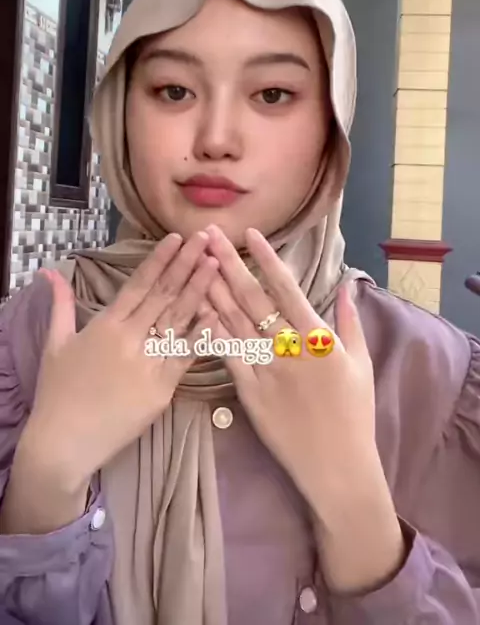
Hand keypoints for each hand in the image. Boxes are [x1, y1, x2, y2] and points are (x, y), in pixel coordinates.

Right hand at [3, 232, 217, 533]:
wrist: (63, 443)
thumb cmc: (58, 392)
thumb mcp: (55, 343)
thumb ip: (60, 304)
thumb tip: (50, 270)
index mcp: (106, 325)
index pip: (138, 284)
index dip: (160, 259)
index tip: (177, 237)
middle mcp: (129, 339)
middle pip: (164, 295)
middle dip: (186, 264)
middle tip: (206, 239)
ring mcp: (148, 364)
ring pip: (179, 320)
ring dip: (200, 290)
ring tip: (217, 265)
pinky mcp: (161, 389)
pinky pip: (185, 358)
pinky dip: (202, 336)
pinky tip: (217, 314)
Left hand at [206, 225, 405, 592]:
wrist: (337, 465)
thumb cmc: (353, 413)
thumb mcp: (361, 363)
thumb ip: (350, 320)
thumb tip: (346, 283)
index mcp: (318, 338)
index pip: (287, 288)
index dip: (267, 258)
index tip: (250, 233)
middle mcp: (289, 348)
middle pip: (253, 298)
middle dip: (229, 263)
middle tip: (210, 236)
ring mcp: (266, 370)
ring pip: (234, 322)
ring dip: (213, 290)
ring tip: (196, 263)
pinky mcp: (249, 393)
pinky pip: (227, 356)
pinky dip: (212, 331)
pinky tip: (197, 311)